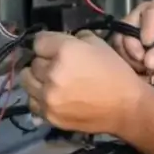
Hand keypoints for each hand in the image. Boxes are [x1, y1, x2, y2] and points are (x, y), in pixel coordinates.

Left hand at [19, 30, 147, 135]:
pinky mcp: (49, 114)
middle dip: (44, 61)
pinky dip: (39, 97)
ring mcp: (48, 96)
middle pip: (33, 61)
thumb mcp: (99, 45)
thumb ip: (76, 39)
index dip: (47, 43)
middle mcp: (52, 73)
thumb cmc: (115, 74)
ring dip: (37, 78)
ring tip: (50, 80)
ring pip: (27, 80)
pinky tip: (53, 96)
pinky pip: (32, 101)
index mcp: (65, 51)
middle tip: (58, 66)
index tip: (53, 47)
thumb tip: (61, 41)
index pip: (38, 41)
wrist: (126, 107)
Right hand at [111, 0, 153, 84]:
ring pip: (118, 43)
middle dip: (136, 54)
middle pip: (126, 32)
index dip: (148, 39)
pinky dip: (128, 64)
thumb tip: (148, 61)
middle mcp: (139, 12)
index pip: (147, 19)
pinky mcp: (122, 37)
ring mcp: (128, 24)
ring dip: (131, 61)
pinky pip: (117, 51)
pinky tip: (142, 71)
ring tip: (147, 70)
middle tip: (149, 67)